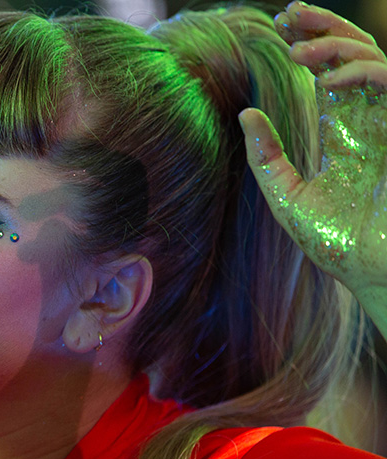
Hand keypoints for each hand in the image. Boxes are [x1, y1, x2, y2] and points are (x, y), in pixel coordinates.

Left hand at [239, 2, 386, 303]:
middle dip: (326, 28)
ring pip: (375, 59)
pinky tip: (329, 81)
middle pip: (356, 55)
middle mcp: (371, 122)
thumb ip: (267, 157)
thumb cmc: (337, 244)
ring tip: (299, 51)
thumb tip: (245, 113)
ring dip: (338, 46)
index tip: (280, 28)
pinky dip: (363, 72)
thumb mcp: (288, 196)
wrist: (375, 272)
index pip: (334, 73)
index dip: (313, 45)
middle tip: (290, 14)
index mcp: (347, 134)